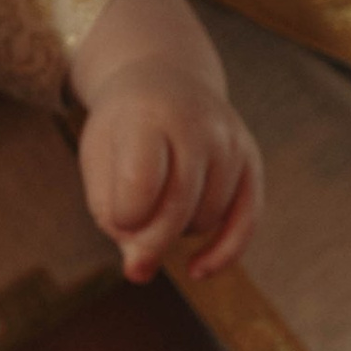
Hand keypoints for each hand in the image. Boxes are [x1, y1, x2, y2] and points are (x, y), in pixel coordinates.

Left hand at [78, 65, 260, 280]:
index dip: (125, 216)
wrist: (166, 79)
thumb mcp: (99, 159)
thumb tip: (140, 271)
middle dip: (151, 241)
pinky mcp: (251, 160)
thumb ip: (111, 214)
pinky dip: (224, 252)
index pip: (142, 183)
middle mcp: (198, 124)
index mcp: (149, 115)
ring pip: (206, 217)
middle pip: (178, 207)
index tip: (115, 219)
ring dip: (177, 231)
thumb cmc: (123, 129)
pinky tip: (197, 269)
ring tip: (156, 206)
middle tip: (132, 254)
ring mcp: (231, 141)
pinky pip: (247, 219)